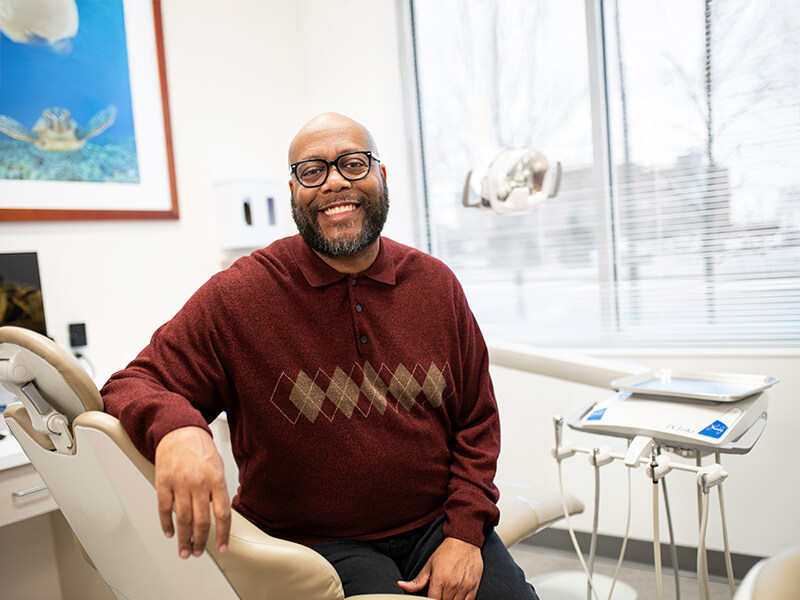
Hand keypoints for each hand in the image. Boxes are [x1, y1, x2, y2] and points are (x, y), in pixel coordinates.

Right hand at [154, 426, 230, 558]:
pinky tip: (170, 533)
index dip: (223, 534)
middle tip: (198, 552)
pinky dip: (166, 524)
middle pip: (201, 521)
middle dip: (200, 541)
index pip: (222, 514)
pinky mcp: (163, 482)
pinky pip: (164, 509)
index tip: (222, 547)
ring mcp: (180, 483)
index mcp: (216, 480)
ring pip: (183, 519)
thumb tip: (220, 515)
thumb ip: (219, 490)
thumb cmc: (200, 448)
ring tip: (185, 550)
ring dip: (184, 539)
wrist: (179, 430)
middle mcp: (199, 483)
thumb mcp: (218, 466)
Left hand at [397, 537, 482, 599]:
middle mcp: (452, 584)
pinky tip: (456, 596)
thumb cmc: (447, 552)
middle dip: (440, 599)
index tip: (431, 596)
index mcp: (439, 578)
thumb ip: (417, 581)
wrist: (465, 541)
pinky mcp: (474, 587)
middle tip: (439, 592)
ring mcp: (464, 586)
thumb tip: (402, 585)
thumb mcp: (429, 565)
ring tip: (447, 593)